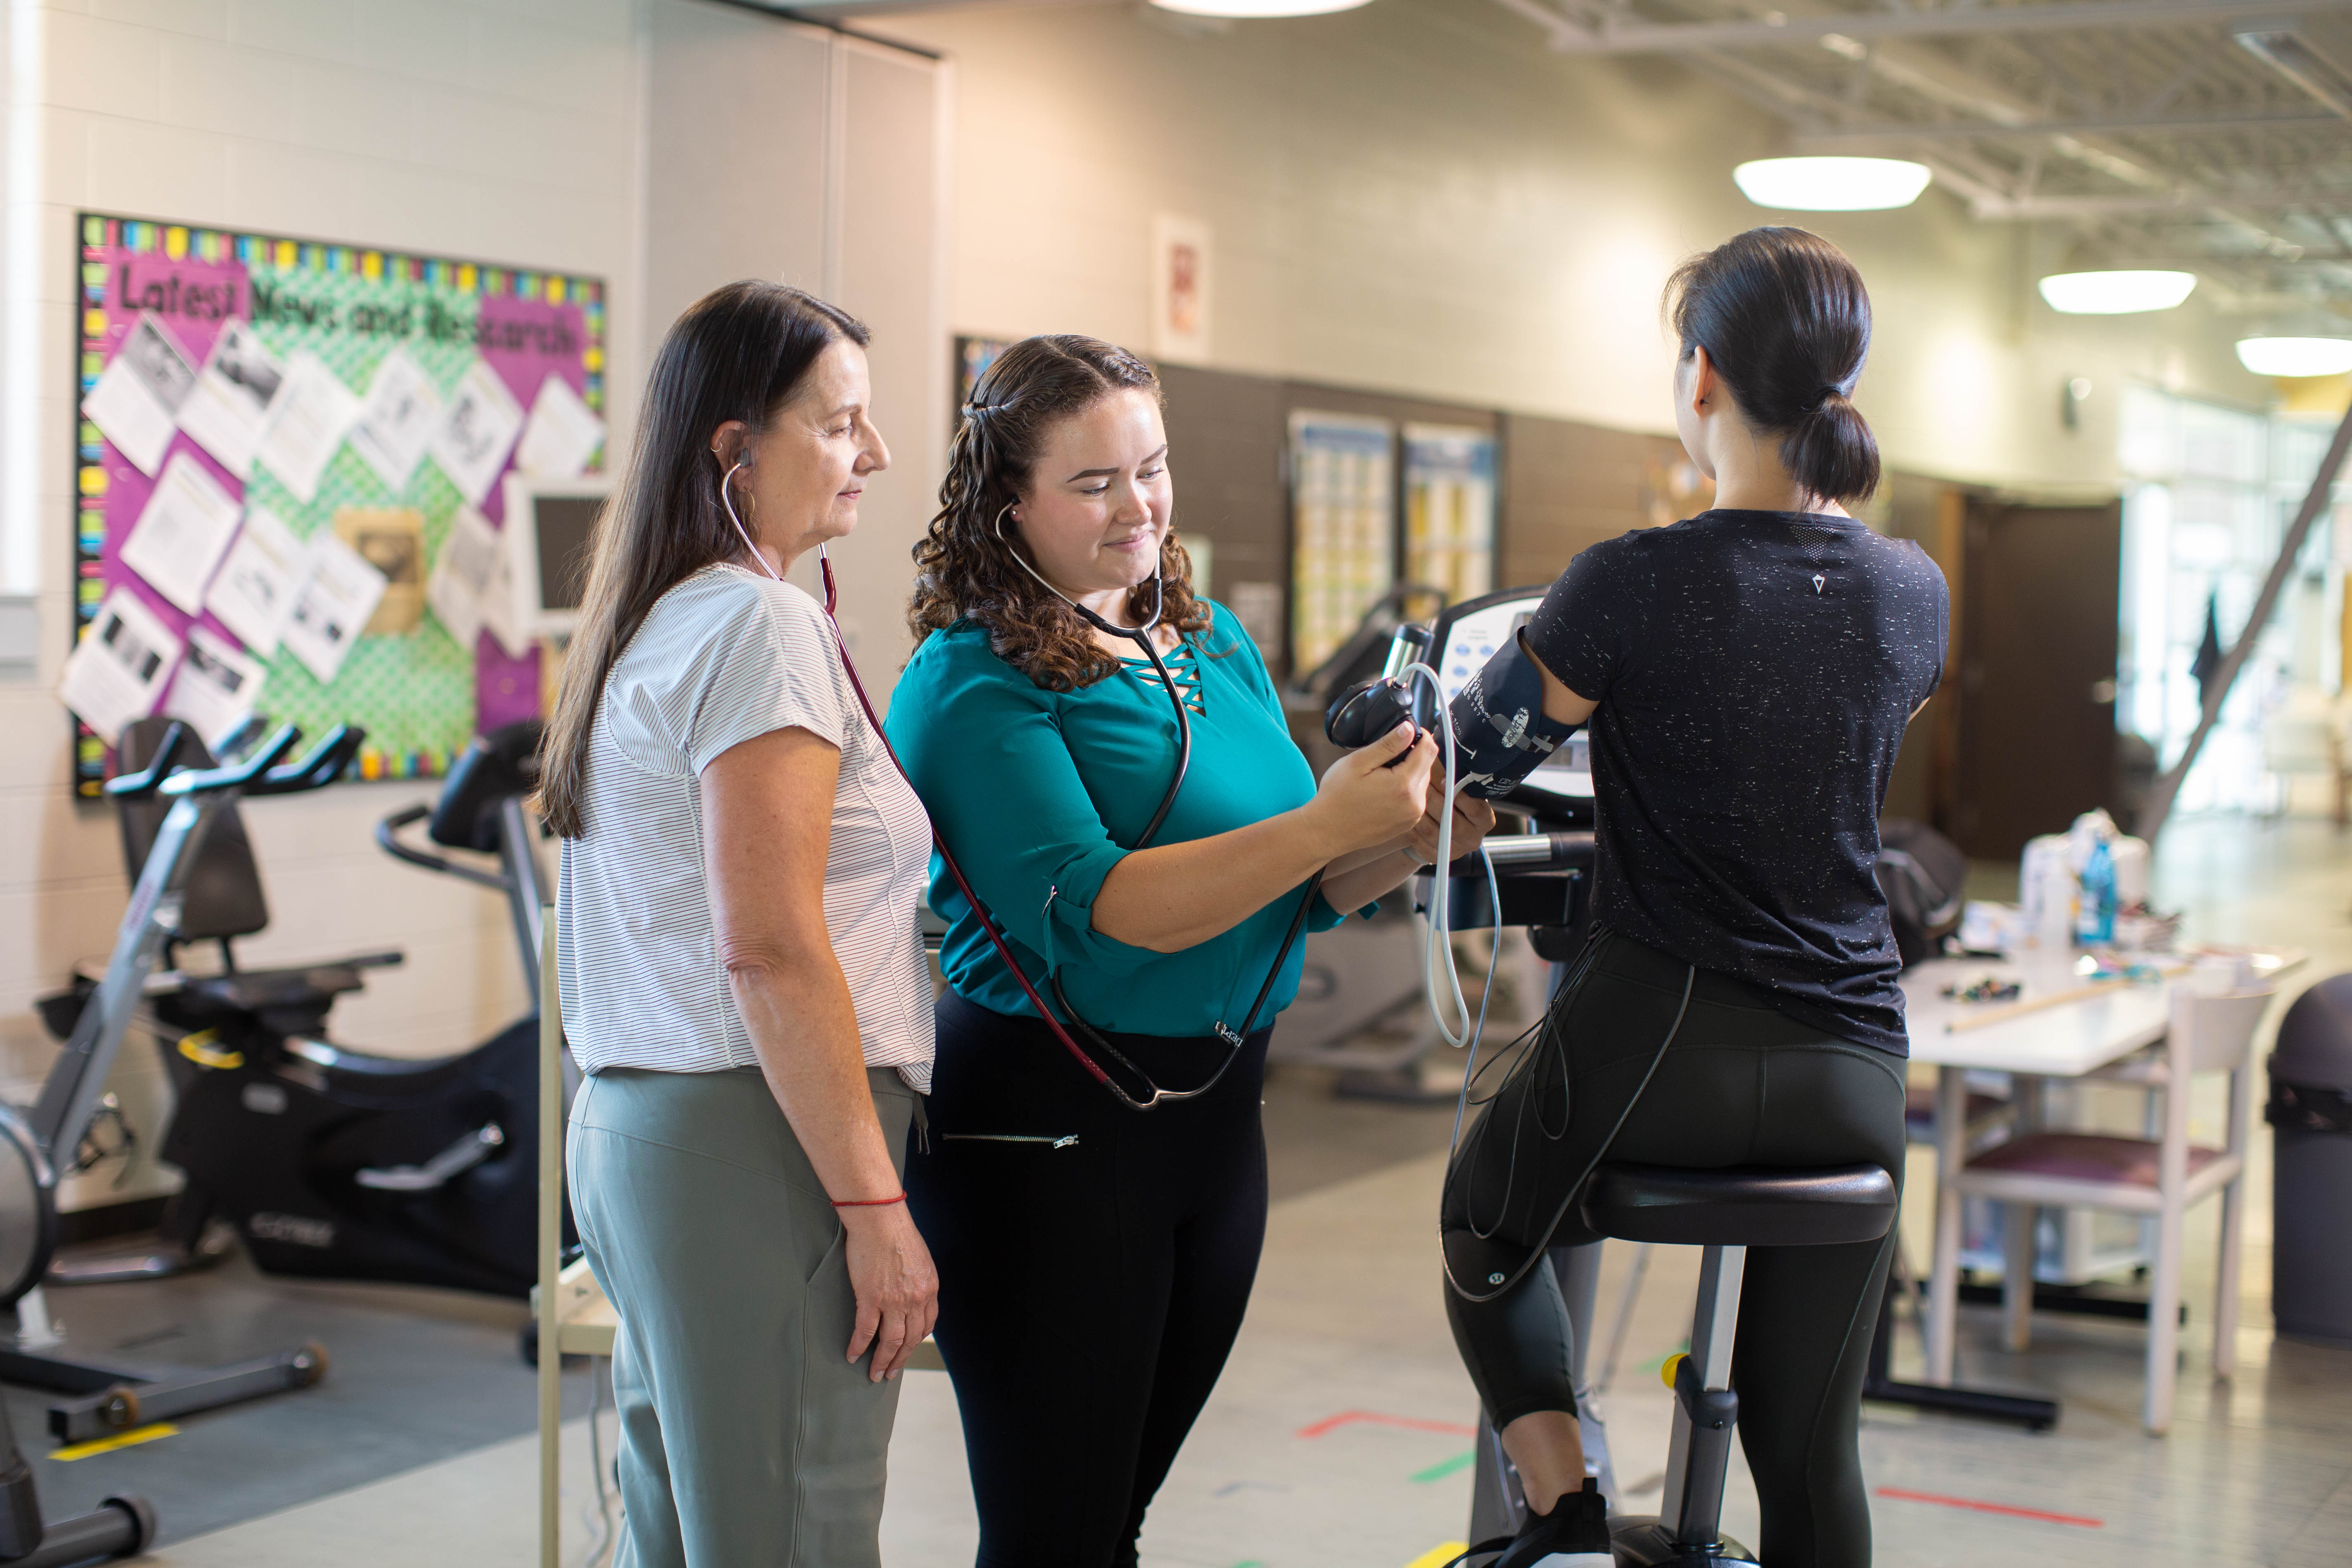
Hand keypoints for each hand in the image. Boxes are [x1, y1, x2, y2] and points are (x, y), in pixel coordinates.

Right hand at [840, 1202, 938, 1381]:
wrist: (880, 1219)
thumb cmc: (897, 1231)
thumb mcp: (919, 1258)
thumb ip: (918, 1278)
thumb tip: (911, 1289)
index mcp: (929, 1288)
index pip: (927, 1324)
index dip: (917, 1340)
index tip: (908, 1348)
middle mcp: (915, 1299)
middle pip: (910, 1339)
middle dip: (900, 1359)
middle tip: (890, 1373)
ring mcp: (893, 1301)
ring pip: (890, 1341)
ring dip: (882, 1361)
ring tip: (875, 1374)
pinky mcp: (870, 1298)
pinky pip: (866, 1331)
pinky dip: (859, 1347)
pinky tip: (853, 1355)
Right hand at [1309, 723, 1437, 854]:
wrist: (1328, 831)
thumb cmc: (1337, 797)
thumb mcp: (1358, 762)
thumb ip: (1388, 745)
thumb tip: (1409, 729)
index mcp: (1403, 785)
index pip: (1429, 750)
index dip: (1421, 736)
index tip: (1408, 732)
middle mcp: (1414, 803)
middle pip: (1426, 766)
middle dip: (1412, 756)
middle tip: (1385, 757)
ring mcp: (1412, 816)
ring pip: (1421, 782)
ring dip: (1408, 773)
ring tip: (1382, 776)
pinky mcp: (1408, 823)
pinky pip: (1415, 798)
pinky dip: (1405, 790)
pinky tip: (1383, 791)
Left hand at [1410, 781, 1495, 867]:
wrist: (1440, 827)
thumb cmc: (1453, 801)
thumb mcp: (1461, 790)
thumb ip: (1457, 779)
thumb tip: (1447, 759)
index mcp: (1485, 821)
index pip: (1477, 810)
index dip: (1460, 795)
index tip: (1443, 779)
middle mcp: (1473, 838)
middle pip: (1452, 822)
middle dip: (1434, 800)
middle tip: (1419, 783)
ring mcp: (1455, 851)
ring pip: (1434, 832)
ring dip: (1420, 812)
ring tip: (1409, 795)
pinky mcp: (1437, 857)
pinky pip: (1420, 841)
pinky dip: (1412, 826)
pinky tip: (1405, 812)